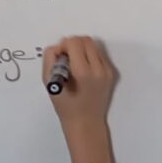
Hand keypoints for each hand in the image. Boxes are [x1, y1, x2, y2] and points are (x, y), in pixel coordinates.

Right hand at [44, 36, 116, 155]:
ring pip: (93, 46)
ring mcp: (107, 71)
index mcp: (83, 72)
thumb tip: (59, 47)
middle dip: (73, 45)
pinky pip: (99, 55)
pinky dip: (89, 57)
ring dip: (81, 50)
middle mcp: (99, 69)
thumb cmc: (65, 106)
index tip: (59, 58)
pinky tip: (83, 72)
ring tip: (74, 66)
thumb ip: (51, 60)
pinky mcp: (111, 73)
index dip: (63, 46)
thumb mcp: (50, 83)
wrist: (86, 123)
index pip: (74, 42)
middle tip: (66, 59)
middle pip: (86, 40)